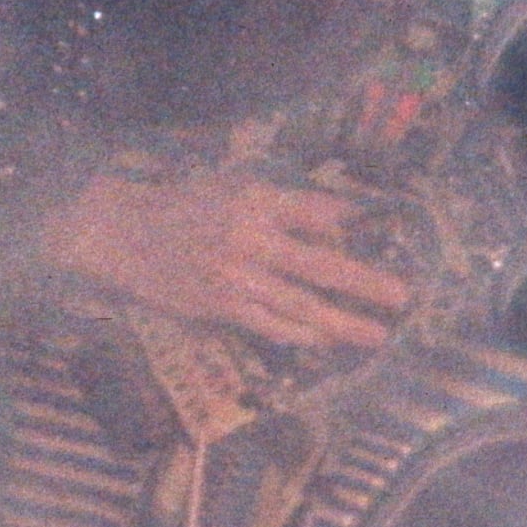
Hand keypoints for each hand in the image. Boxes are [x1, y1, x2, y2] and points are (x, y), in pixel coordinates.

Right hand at [38, 166, 410, 351]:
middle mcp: (249, 237)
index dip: (351, 221)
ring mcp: (236, 277)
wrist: (123, 234)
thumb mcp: (230, 185)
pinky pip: (270, 325)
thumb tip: (334, 224)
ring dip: (343, 321)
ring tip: (377, 333)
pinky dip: (300, 335)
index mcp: (253, 199)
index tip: (384, 231)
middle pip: (320, 263)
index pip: (316, 210)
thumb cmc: (182, 205)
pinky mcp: (220, 307)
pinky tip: (325, 341)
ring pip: (301, 305)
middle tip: (403, 295)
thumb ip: (279, 202)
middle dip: (365, 282)